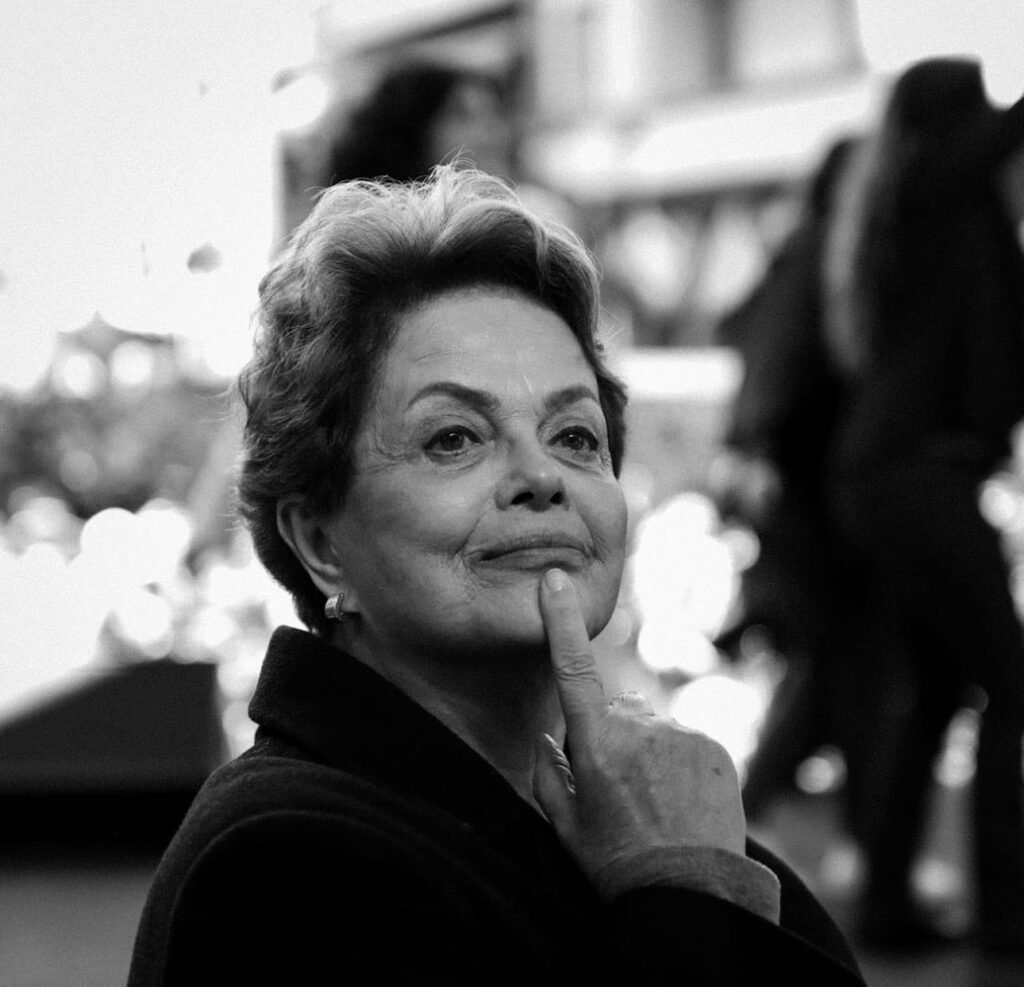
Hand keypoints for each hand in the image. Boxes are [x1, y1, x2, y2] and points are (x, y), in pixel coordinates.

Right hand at [533, 568, 746, 888]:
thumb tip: (547, 739)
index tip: (556, 580)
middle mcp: (638, 728)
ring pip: (652, 727)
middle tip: (622, 791)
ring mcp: (679, 734)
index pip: (573, 669)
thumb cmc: (618, 863)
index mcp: (595, 744)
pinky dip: (680, 761)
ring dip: (650, 751)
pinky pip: (685, 739)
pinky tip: (682, 801)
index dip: (561, 622)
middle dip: (613, 735)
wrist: (694, 894)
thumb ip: (547, 774)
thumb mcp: (566, 825)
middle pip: (616, 710)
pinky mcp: (713, 745)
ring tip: (657, 803)